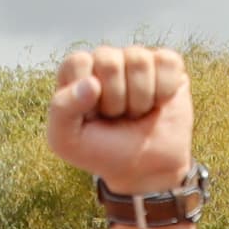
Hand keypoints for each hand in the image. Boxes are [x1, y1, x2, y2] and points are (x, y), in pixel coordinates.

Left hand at [48, 44, 194, 198]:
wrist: (146, 169)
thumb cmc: (102, 151)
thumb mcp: (66, 140)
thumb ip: (61, 109)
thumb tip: (92, 83)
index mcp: (77, 72)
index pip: (79, 62)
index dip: (86, 96)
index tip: (92, 117)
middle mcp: (106, 59)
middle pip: (109, 60)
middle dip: (115, 100)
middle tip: (117, 117)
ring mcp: (137, 59)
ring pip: (139, 60)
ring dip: (140, 99)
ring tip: (136, 114)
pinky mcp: (167, 64)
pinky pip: (167, 62)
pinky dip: (164, 91)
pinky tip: (158, 104)